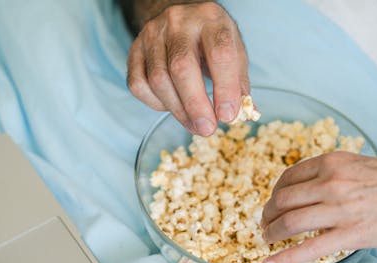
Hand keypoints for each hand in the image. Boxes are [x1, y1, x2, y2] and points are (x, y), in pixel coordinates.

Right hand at [126, 2, 249, 135]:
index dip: (225, 88)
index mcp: (211, 18)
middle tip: (207, 129)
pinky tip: (172, 106)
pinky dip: (156, 103)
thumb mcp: (234, 52)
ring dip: (178, 110)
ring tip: (194, 124)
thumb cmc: (211, 41)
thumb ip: (238, 84)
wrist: (182, 19)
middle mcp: (179, 21)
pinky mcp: (135, 50)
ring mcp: (152, 34)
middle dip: (195, 105)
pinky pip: (138, 84)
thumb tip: (241, 115)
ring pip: (158, 79)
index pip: (219, 53)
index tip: (228, 116)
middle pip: (181, 67)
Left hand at [260, 151, 376, 262]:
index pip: (288, 178)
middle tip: (266, 223)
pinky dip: (283, 259)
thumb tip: (302, 190)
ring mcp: (341, 209)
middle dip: (268, 214)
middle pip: (283, 200)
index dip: (275, 193)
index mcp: (332, 162)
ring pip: (290, 222)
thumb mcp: (358, 166)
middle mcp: (332, 182)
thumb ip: (329, 174)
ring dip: (271, 233)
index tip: (273, 203)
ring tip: (267, 240)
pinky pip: (308, 250)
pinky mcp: (352, 235)